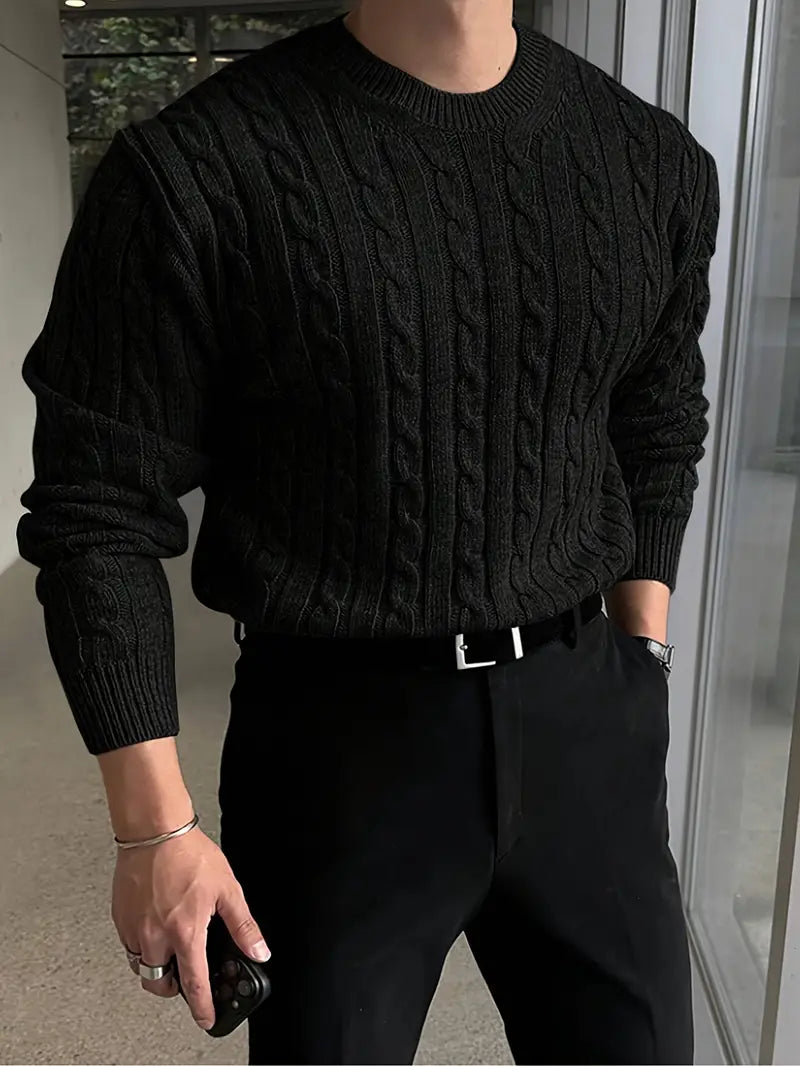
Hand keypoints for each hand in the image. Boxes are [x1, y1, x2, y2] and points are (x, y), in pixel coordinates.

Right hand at [112, 827, 269, 1029]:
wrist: (155, 832)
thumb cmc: (189, 854)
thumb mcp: (227, 889)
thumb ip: (243, 926)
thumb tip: (258, 950)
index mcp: (185, 933)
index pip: (194, 985)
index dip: (202, 1007)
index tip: (207, 1018)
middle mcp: (156, 937)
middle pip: (159, 984)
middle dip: (174, 988)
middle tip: (186, 978)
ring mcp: (135, 929)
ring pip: (141, 967)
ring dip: (156, 967)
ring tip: (172, 951)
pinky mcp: (121, 918)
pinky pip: (130, 946)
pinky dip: (143, 947)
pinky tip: (157, 929)